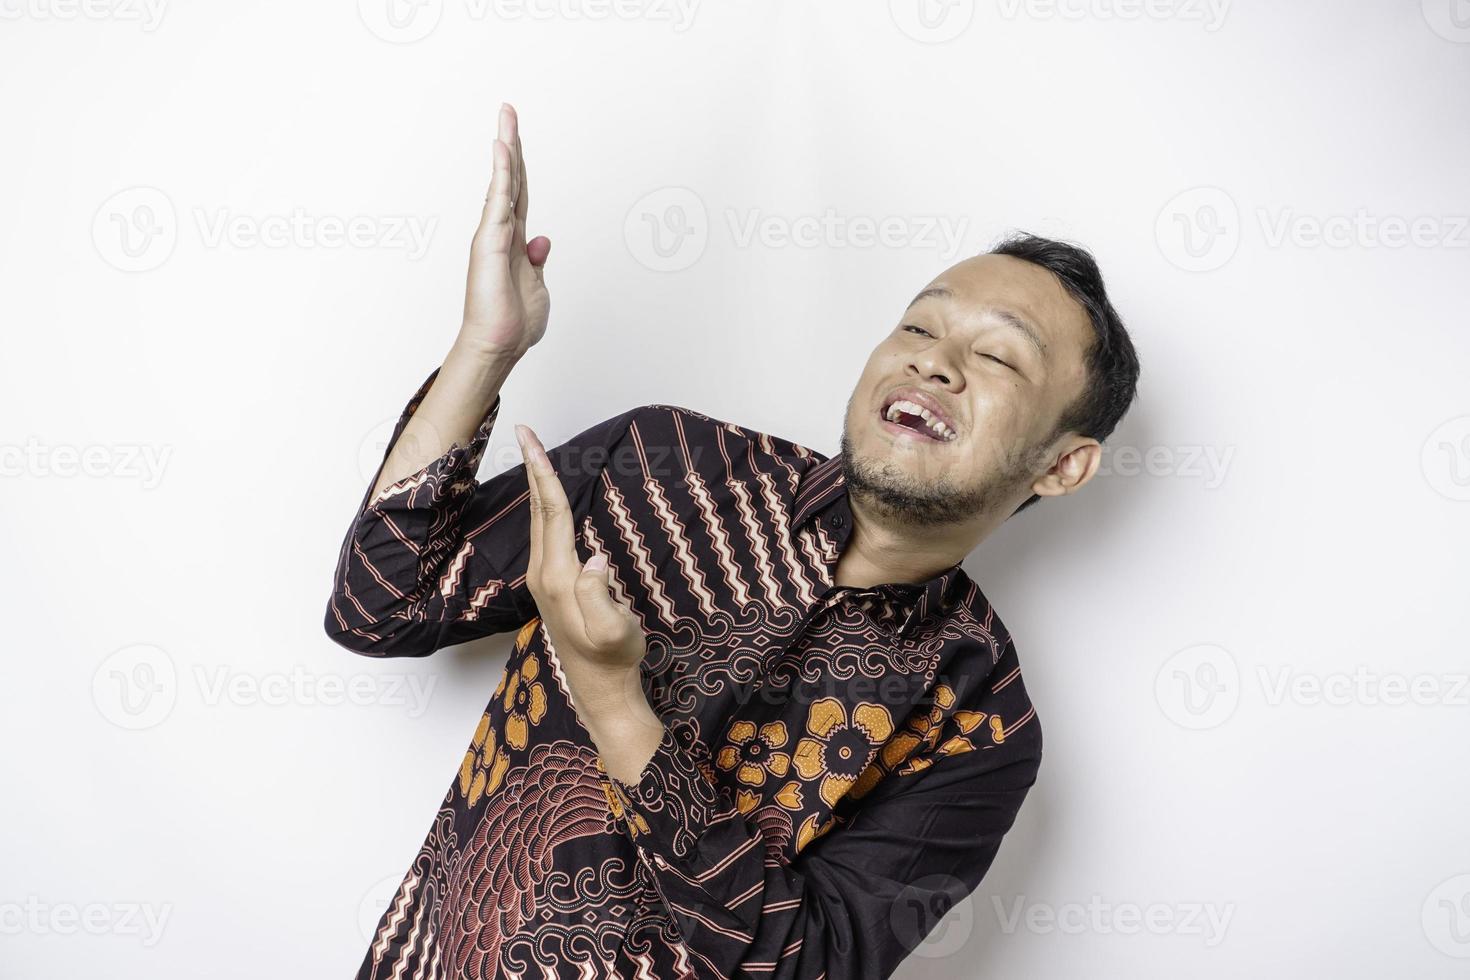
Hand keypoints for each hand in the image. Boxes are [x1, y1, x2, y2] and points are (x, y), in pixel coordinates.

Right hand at [458, 103, 550, 360]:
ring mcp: (493, 235)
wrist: (498, 345)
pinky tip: (503, 149)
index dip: (519, 166)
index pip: (518, 194)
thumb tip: (541, 239)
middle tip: (508, 111)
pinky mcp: (490, 241)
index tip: (515, 139)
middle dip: (511, 144)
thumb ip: (537, 261)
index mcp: (514, 241)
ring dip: (506, 148)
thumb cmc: (513, 323)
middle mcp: (501, 232)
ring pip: (503, 182)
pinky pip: (499, 200)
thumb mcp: (537, 286)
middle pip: (510, 179)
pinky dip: (503, 174)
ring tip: (506, 117)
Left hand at [515, 423, 660, 742]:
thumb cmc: (614, 659)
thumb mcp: (614, 633)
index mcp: (558, 578)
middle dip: (533, 467)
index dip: (544, 473)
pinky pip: (546, 533)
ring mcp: (544, 580)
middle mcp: (544, 575)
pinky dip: (545, 505)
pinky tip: (548, 498)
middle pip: (538, 509)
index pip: (551, 512)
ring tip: (536, 453)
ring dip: (537, 484)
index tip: (532, 440)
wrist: (600, 689)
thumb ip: (600, 596)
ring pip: (539, 520)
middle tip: (526, 430)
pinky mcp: (551, 586)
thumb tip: (596, 557)